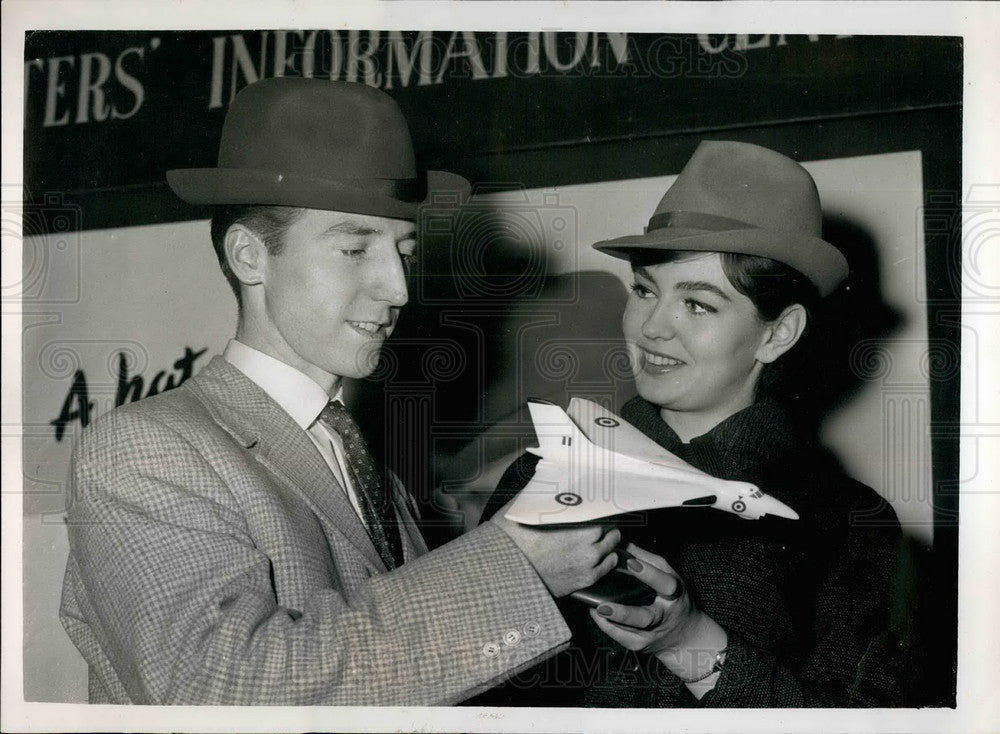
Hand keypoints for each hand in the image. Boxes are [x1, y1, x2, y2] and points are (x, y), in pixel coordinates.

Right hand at [490, 500, 620, 597]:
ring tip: (603, 536)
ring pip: (612, 545)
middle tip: (598, 519)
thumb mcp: (523, 507)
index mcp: (576, 518)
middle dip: (604, 521)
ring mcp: (588, 561)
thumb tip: (549, 479)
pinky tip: (604, 555)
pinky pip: (608, 566)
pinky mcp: (585, 579)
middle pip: (609, 525)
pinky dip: (608, 558)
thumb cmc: (511, 540)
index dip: (599, 504)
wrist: (504, 573)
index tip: (597, 502)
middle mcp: (587, 539)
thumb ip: (542, 493)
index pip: (602, 506)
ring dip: (608, 539)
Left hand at [589, 544, 725, 672]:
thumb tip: (626, 544)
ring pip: (628, 631)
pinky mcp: (639, 645)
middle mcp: (663, 617)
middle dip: (623, 613)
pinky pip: (620, 638)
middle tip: (603, 606)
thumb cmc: (673, 599)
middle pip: (643, 617)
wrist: (685, 637)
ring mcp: (651, 634)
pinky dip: (607, 626)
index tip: (631, 563)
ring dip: (609, 620)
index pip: (664, 584)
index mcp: (673, 596)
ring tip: (593, 608)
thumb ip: (649, 560)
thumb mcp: (669, 576)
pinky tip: (595, 614)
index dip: (649, 574)